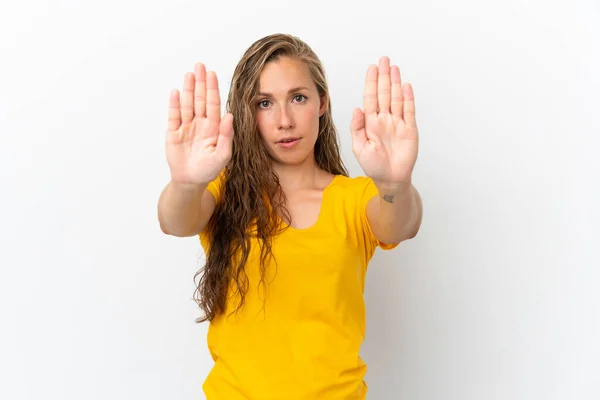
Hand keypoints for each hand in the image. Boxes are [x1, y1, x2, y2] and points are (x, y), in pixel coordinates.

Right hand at [166, 63, 233, 184]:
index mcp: (214, 128)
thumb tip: (229, 116)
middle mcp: (200, 124)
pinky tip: (176, 92)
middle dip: (200, 83)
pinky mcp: (173, 133)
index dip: (212, 89)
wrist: (191, 181)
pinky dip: (175, 104)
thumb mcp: (223, 155)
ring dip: (188, 89)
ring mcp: (186, 127)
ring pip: (187, 104)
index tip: (212, 74)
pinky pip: (174, 115)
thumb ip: (227, 136)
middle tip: (200, 65)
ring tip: (189, 74)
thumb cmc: (209, 169)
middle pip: (200, 99)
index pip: (213, 104)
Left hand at [350, 56, 417, 185]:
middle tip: (384, 60)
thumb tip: (356, 109)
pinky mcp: (409, 130)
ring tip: (394, 68)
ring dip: (395, 83)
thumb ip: (356, 128)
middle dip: (384, 76)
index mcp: (371, 123)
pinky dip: (408, 98)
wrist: (390, 179)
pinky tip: (406, 86)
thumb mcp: (358, 148)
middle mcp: (384, 120)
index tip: (372, 68)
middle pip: (384, 93)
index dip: (371, 82)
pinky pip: (409, 111)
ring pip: (397, 98)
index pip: (370, 97)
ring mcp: (397, 123)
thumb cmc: (373, 166)